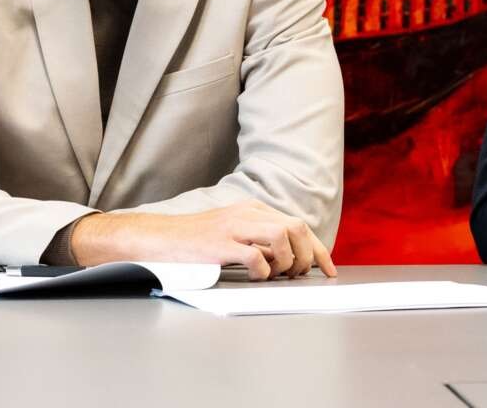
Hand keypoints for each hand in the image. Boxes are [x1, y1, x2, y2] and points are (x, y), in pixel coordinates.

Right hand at [69, 201, 336, 279]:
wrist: (158, 239)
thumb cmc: (195, 242)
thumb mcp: (232, 231)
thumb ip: (259, 239)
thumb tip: (290, 260)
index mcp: (252, 209)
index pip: (298, 225)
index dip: (317, 249)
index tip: (328, 270)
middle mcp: (247, 213)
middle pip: (297, 227)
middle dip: (306, 255)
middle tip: (297, 276)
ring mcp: (233, 227)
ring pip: (282, 236)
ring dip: (287, 262)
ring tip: (275, 275)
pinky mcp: (220, 245)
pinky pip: (255, 257)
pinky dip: (263, 270)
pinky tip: (256, 276)